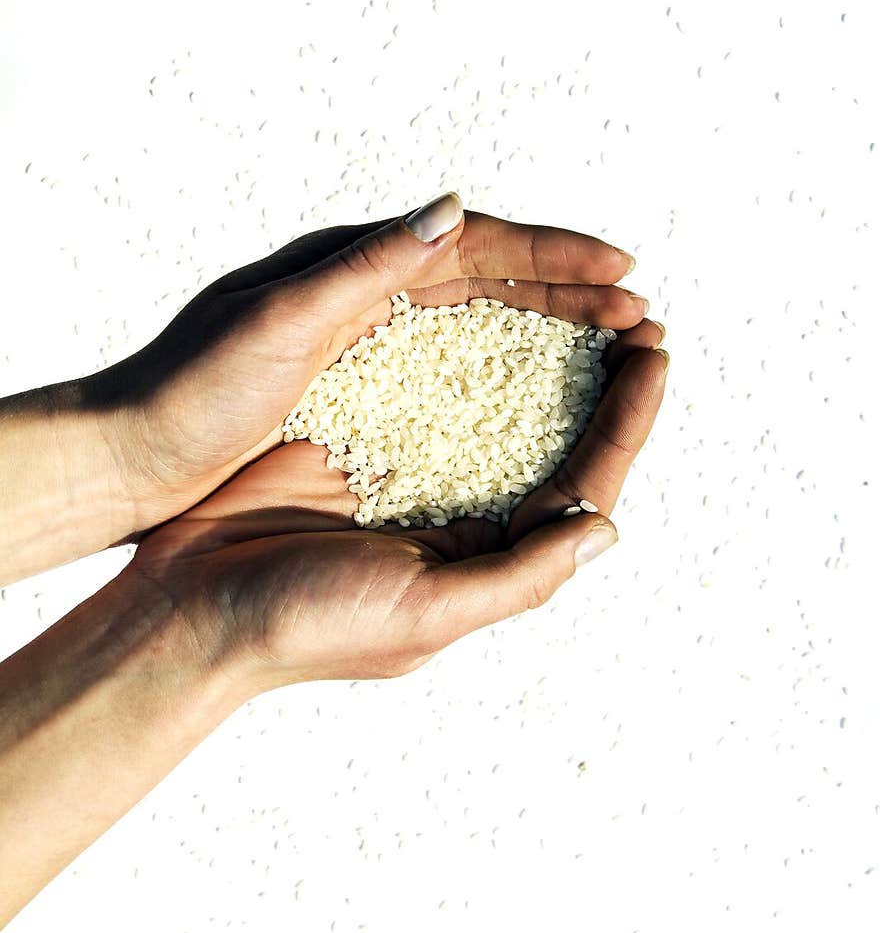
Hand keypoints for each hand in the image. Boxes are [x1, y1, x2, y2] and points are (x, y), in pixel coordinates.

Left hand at [89, 194, 648, 530]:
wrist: (131, 451)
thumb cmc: (190, 387)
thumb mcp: (276, 321)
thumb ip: (362, 266)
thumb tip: (451, 207)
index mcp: (347, 262)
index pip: (472, 244)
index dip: (552, 255)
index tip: (620, 270)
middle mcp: (361, 289)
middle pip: (487, 278)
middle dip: (567, 288)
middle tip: (639, 307)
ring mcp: (359, 337)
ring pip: (474, 321)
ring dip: (545, 327)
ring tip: (609, 342)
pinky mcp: (351, 384)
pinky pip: (444, 366)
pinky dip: (498, 368)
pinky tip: (533, 389)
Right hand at [128, 326, 667, 688]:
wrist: (190, 604)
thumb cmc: (309, 624)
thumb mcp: (426, 613)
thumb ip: (519, 576)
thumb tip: (606, 527)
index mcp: (486, 563)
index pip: (580, 486)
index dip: (625, 423)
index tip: (654, 355)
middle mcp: (462, 521)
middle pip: (555, 444)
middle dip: (604, 387)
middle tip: (642, 322)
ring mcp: (413, 478)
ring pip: (503, 409)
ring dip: (551, 360)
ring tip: (592, 308)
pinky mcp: (363, 441)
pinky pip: (431, 388)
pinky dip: (469, 350)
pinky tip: (497, 310)